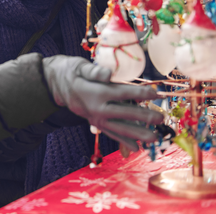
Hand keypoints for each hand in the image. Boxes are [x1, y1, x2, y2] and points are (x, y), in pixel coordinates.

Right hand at [42, 55, 163, 150]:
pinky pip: (111, 133)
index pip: (122, 93)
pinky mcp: (95, 123)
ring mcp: (95, 118)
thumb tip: (108, 74)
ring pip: (119, 128)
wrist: (54, 85)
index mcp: (95, 93)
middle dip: (144, 117)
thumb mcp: (79, 66)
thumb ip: (94, 71)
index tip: (156, 93)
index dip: (140, 94)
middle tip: (161, 118)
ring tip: (154, 138)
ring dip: (138, 134)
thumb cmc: (70, 72)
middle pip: (124, 114)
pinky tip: (137, 148)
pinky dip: (123, 141)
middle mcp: (96, 109)